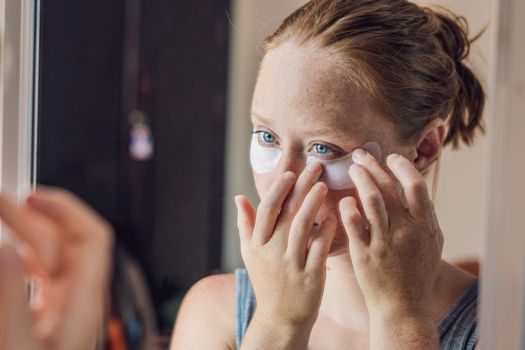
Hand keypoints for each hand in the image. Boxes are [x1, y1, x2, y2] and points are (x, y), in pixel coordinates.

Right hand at [0, 187, 112, 349]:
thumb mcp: (15, 346)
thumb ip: (10, 298)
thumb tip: (5, 248)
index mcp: (82, 302)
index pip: (92, 237)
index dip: (67, 209)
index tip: (32, 195)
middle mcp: (78, 301)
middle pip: (68, 242)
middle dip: (36, 215)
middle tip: (1, 200)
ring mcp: (62, 310)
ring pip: (51, 258)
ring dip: (25, 234)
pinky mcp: (46, 321)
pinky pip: (38, 279)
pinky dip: (20, 261)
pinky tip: (6, 257)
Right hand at [235, 163, 335, 347]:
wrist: (280, 319)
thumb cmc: (267, 281)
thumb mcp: (250, 254)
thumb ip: (245, 225)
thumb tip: (239, 197)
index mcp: (258, 244)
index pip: (267, 209)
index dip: (278, 189)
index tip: (290, 173)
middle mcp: (272, 252)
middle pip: (287, 212)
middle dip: (301, 187)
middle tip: (315, 167)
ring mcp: (291, 265)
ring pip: (303, 227)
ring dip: (313, 203)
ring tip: (323, 186)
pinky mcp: (310, 277)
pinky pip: (319, 249)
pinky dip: (326, 231)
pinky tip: (333, 217)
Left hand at [339, 151, 443, 316]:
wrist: (403, 307)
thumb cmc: (417, 273)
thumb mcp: (431, 243)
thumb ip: (425, 216)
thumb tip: (416, 188)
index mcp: (426, 226)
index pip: (416, 185)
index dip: (402, 166)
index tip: (390, 157)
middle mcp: (407, 231)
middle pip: (389, 188)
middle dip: (373, 166)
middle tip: (360, 155)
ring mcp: (385, 242)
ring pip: (371, 200)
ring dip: (360, 179)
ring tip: (352, 168)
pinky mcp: (365, 254)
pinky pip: (354, 223)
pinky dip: (348, 207)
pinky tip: (344, 199)